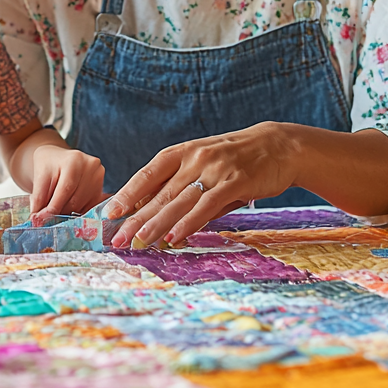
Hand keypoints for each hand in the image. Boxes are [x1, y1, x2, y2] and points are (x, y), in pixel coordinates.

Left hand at [29, 144, 105, 222]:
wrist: (58, 158)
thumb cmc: (48, 165)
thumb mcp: (39, 175)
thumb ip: (39, 196)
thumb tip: (38, 218)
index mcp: (75, 159)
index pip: (66, 188)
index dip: (54, 206)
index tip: (43, 219)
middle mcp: (91, 167)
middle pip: (75, 200)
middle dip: (59, 212)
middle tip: (46, 219)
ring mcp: (98, 178)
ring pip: (81, 206)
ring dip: (66, 213)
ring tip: (55, 211)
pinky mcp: (101, 188)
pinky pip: (87, 208)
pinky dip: (75, 212)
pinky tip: (66, 208)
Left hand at [105, 122, 298, 246]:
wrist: (278, 145)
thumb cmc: (236, 159)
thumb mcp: (204, 164)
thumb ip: (183, 186)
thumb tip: (154, 214)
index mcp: (182, 152)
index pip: (147, 174)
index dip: (126, 194)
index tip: (109, 213)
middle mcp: (194, 158)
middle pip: (159, 193)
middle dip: (135, 218)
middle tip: (117, 238)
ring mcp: (214, 169)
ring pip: (179, 201)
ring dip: (157, 224)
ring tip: (138, 241)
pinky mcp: (235, 182)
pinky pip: (206, 206)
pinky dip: (188, 223)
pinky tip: (175, 237)